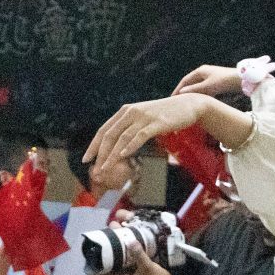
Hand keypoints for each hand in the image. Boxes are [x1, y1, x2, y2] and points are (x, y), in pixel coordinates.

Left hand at [84, 94, 212, 187]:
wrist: (188, 105)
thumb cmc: (164, 115)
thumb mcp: (143, 119)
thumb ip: (130, 129)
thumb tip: (117, 148)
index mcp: (125, 111)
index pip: (104, 130)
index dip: (94, 145)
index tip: (86, 159)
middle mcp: (131, 112)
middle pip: (109, 135)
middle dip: (100, 154)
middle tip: (95, 170)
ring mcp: (143, 117)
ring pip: (122, 138)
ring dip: (112, 155)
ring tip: (105, 169)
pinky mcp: (156, 123)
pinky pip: (140, 136)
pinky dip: (130, 146)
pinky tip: (123, 156)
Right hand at [172, 65, 242, 99]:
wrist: (241, 79)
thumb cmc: (224, 81)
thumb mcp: (207, 86)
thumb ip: (194, 90)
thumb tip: (180, 93)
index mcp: (200, 71)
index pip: (185, 80)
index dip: (178, 89)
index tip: (172, 98)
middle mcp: (204, 72)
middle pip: (191, 83)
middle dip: (184, 92)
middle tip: (178, 101)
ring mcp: (210, 77)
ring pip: (198, 86)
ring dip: (193, 94)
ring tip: (188, 102)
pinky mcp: (216, 82)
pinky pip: (205, 88)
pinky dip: (201, 94)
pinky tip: (200, 101)